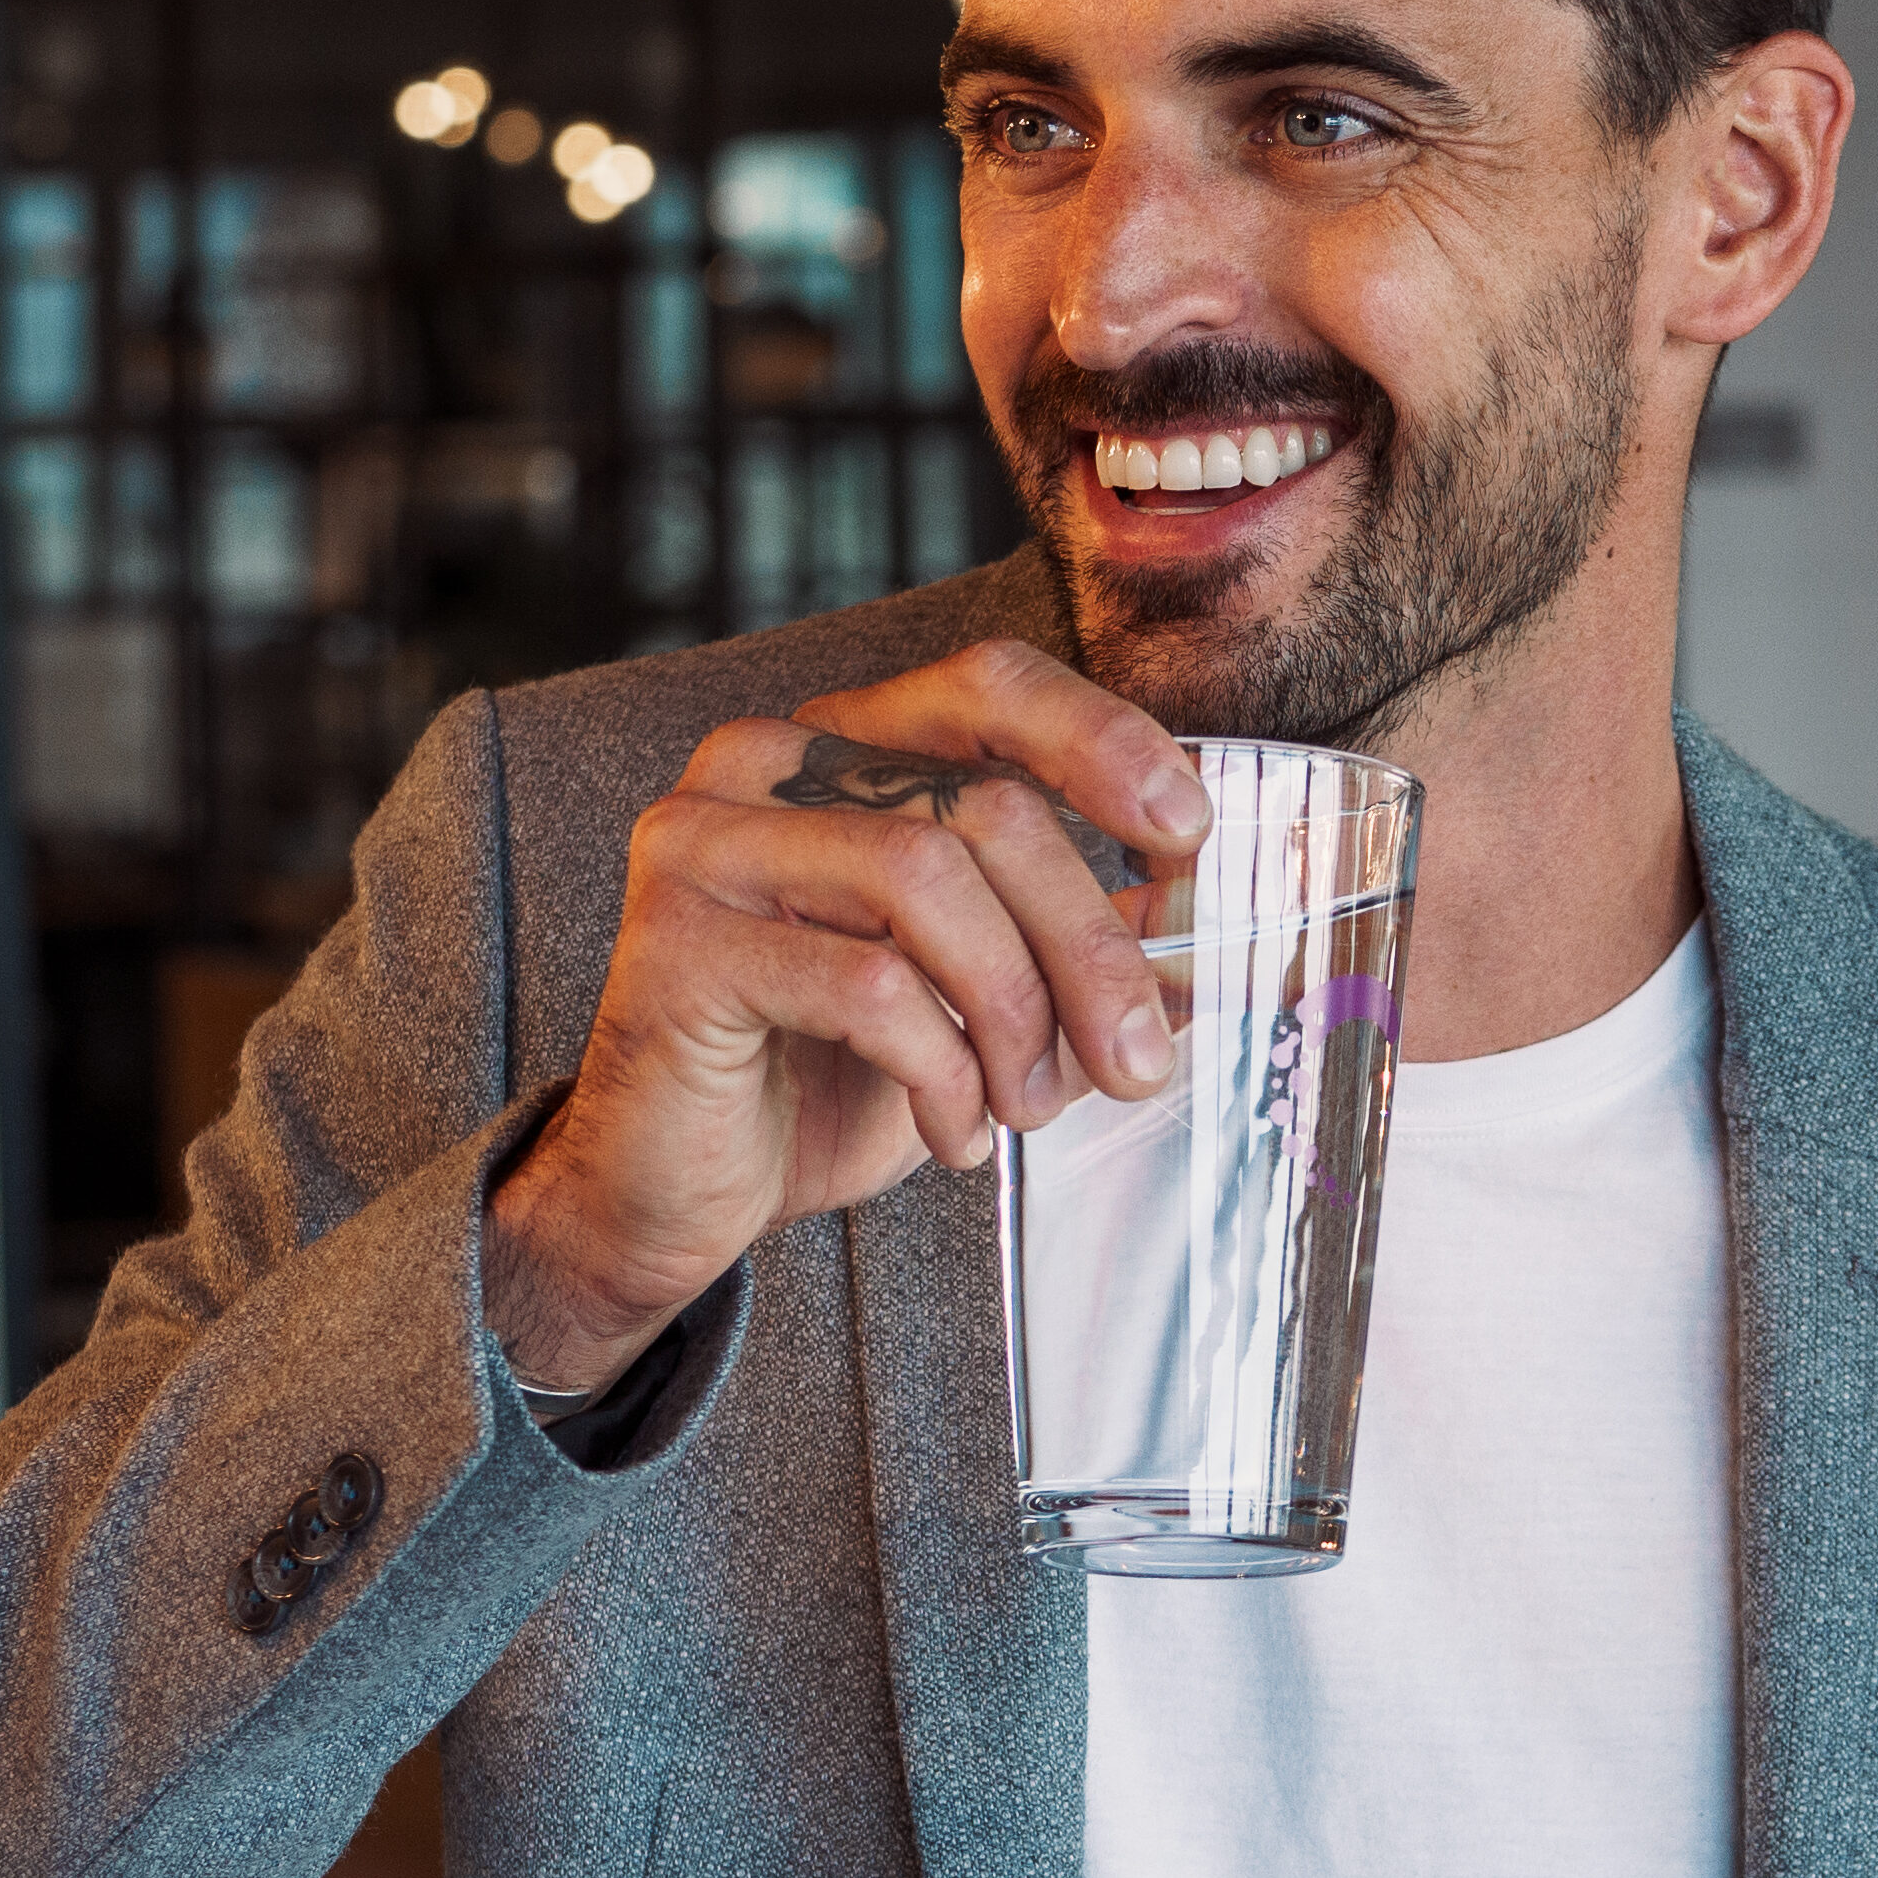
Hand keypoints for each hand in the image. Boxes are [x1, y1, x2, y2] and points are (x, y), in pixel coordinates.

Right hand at [484, 639, 1211, 1390]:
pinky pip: (864, 985)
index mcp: (839, 747)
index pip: (987, 684)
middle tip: (1136, 1060)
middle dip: (1086, 946)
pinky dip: (940, 1072)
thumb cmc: (821, 1080)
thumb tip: (1207, 944)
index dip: (1103, 742)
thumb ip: (1070, 947)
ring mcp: (706, 843)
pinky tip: (953, 1134)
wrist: (670, 1193)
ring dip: (1014, 1012)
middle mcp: (763, 765)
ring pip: (926, 881)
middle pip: (983, 808)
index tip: (1186, 835)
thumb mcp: (974, 1000)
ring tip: (1028, 1106)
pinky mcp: (679, 942)